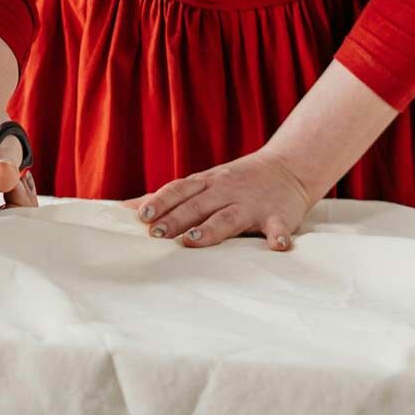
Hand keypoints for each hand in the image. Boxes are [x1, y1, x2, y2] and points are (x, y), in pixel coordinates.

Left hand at [123, 149, 314, 250]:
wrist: (289, 168)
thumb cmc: (236, 181)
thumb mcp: (203, 183)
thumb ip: (170, 197)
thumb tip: (125, 208)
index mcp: (207, 183)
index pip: (179, 190)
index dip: (161, 202)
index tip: (142, 216)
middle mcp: (226, 191)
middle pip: (198, 205)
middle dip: (176, 218)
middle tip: (156, 234)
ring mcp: (252, 204)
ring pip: (229, 217)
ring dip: (212, 228)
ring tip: (194, 240)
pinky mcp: (278, 216)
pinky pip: (277, 227)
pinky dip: (278, 237)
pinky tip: (277, 246)